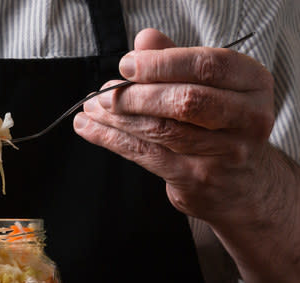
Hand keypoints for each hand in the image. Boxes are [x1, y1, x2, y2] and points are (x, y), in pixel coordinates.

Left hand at [74, 28, 274, 222]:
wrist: (242, 183)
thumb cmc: (220, 126)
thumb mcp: (210, 87)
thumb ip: (178, 62)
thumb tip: (144, 40)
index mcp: (253, 83)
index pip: (206, 66)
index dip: (161, 63)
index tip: (126, 65)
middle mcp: (247, 117)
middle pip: (185, 101)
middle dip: (136, 96)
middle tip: (103, 95)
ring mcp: (225, 152)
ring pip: (162, 130)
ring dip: (117, 119)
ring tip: (91, 110)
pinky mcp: (197, 178)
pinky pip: (147, 155)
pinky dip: (113, 140)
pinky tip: (91, 130)